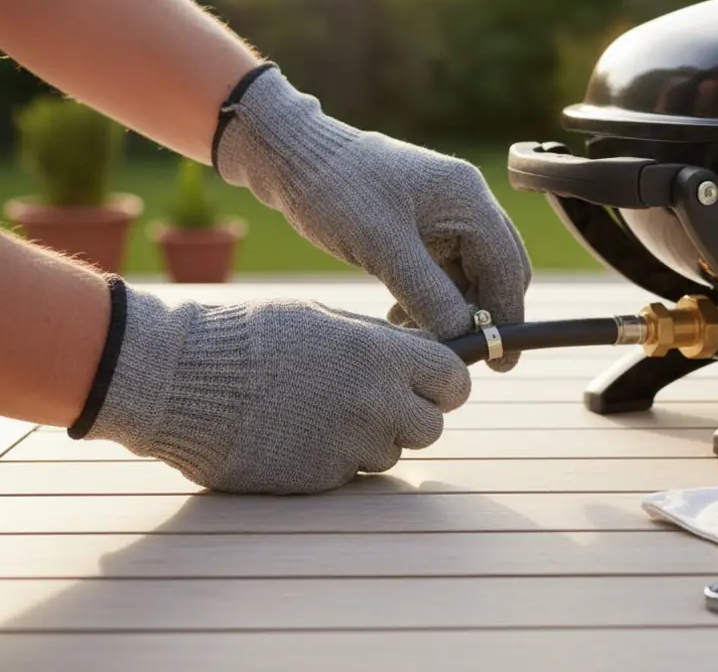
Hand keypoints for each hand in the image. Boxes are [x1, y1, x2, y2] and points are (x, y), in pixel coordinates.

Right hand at [80, 283, 468, 494]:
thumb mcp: (324, 321)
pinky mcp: (319, 480)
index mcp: (381, 356)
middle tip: (378, 402)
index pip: (455, 380)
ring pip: (391, 454)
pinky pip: (349, 474)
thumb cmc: (249, 337)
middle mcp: (375, 404)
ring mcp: (348, 446)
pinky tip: (298, 434)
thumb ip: (380, 342)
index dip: (447, 383)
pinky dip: (334, 459)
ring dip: (371, 439)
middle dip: (413, 416)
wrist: (179, 380)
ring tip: (322, 412)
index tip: (434, 383)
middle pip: (431, 427)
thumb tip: (425, 353)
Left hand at [213, 65, 531, 370]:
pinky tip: (401, 316)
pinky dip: (433, 297)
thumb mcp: (381, 246)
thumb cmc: (334, 190)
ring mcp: (447, 212)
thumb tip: (466, 336)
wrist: (292, 155)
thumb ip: (428, 292)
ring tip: (416, 337)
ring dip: (454, 309)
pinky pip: (445, 270)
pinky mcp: (424, 223)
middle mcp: (467, 202)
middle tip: (463, 355)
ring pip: (471, 275)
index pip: (506, 266)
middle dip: (484, 315)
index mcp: (468, 198)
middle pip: (498, 271)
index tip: (500, 361)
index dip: (507, 315)